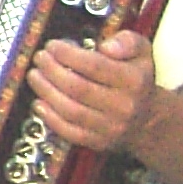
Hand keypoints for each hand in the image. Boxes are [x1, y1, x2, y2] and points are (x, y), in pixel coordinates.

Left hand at [27, 24, 155, 156]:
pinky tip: (39, 102)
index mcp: (134, 80)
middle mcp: (124, 105)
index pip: (95, 66)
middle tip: (39, 59)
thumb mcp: (142, 52)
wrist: (147, 118)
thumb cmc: (135, 78)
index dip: (68, 54)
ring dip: (45, 91)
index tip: (52, 45)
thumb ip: (127, 41)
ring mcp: (112, 127)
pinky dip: (50, 117)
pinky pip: (69, 132)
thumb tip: (106, 47)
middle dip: (51, 71)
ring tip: (34, 75)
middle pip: (78, 88)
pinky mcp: (99, 142)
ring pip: (70, 110)